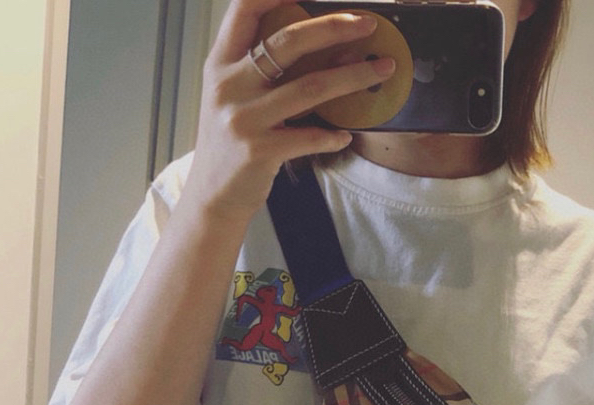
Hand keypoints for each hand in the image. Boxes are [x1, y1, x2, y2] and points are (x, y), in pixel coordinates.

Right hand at [183, 0, 396, 222]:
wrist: (212, 196)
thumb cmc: (231, 141)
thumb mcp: (231, 96)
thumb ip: (259, 68)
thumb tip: (322, 42)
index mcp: (220, 63)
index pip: (245, 8)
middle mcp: (228, 85)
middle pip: (289, 41)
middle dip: (335, 27)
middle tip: (368, 25)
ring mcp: (243, 118)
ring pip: (311, 87)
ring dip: (354, 76)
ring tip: (382, 70)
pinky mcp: (259, 151)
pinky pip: (310, 136)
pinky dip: (333, 135)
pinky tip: (346, 134)